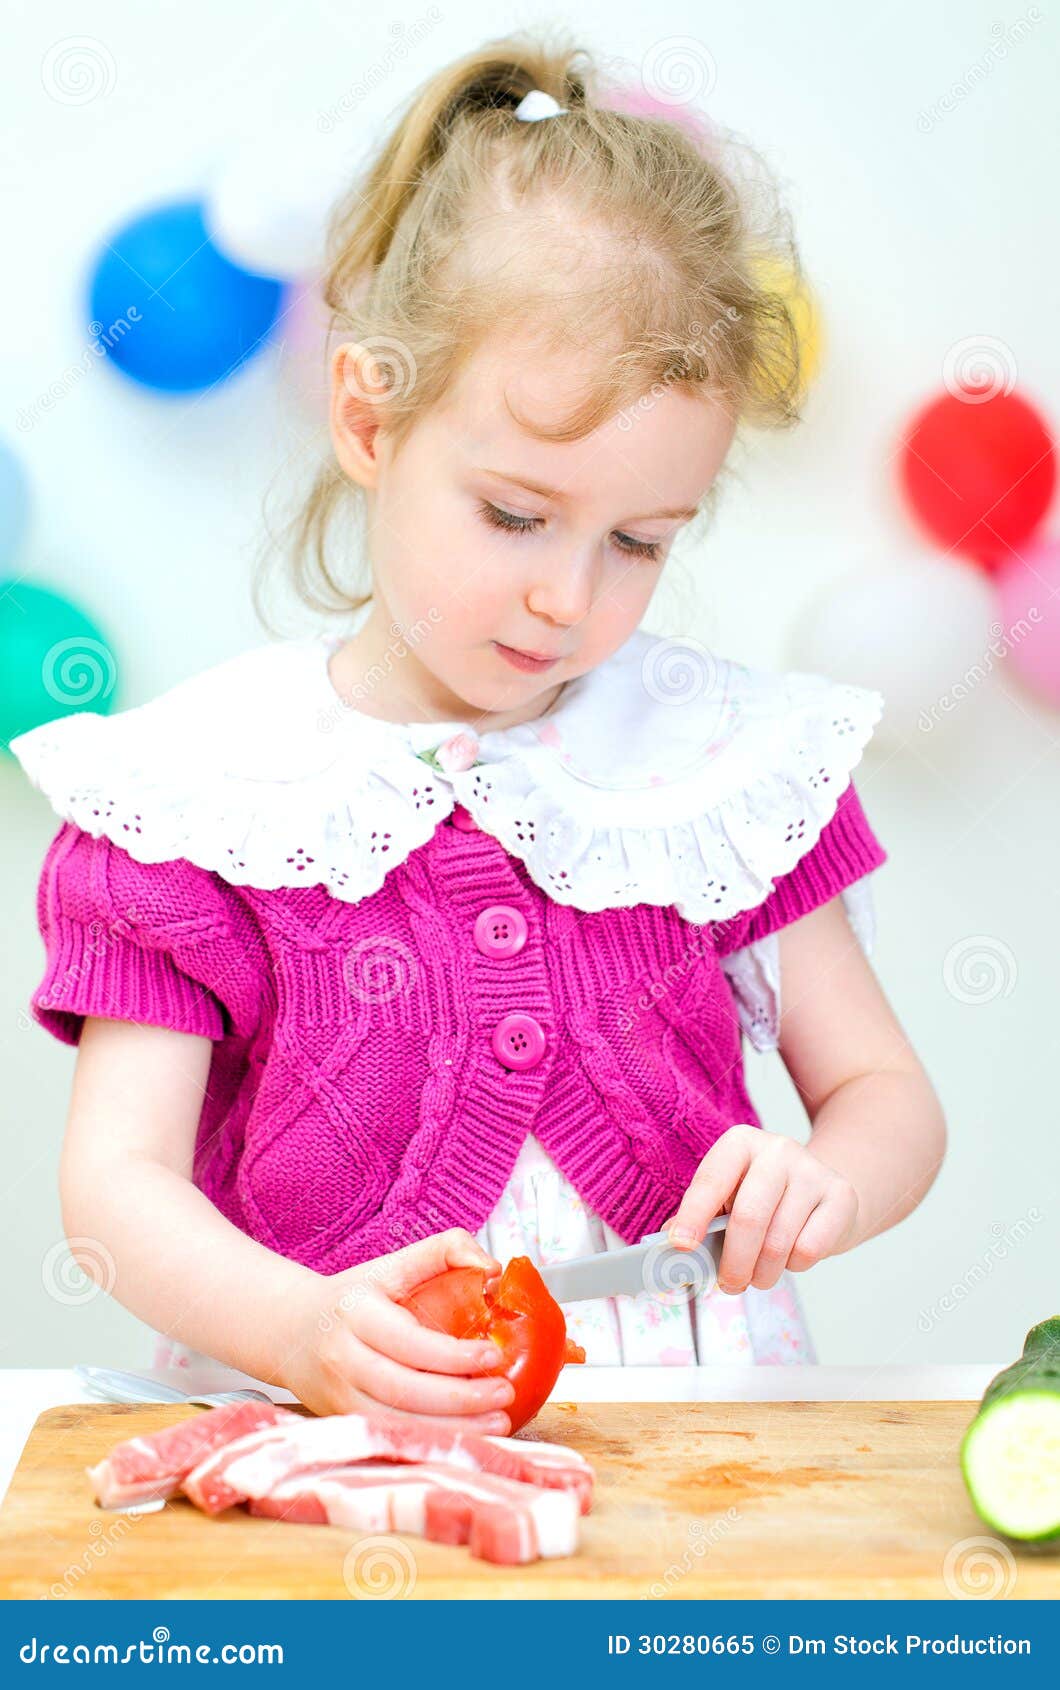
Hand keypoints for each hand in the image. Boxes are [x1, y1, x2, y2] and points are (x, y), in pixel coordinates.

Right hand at [276, 1228, 515, 1426]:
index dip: (451, 1355)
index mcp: (355, 1313)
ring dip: (452, 1430)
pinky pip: (391, 1439)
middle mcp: (343, 1358)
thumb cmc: (353, 1298)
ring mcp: (339, 1397)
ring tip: (498, 1421)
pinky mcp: (345, 1422)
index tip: (493, 1355)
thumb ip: (445, 1250)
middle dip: (460, 1399)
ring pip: (397, 1423)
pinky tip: (467, 1437)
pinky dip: (431, 1442)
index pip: (406, 1341)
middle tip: (505, 1394)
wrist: (291, 1333)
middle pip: (403, 1390)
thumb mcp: (392, 1264)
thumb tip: (492, 1269)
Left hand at [662, 1124, 858, 1293]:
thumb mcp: (729, 1198)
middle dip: (734, 1262)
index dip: (693, 1215)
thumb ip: (700, 1219)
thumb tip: (670, 1249)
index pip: (711, 1180)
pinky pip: (809, 1249)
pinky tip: (791, 1257)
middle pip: (749, 1217)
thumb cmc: (765, 1200)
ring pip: (779, 1241)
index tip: (680, 1246)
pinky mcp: (840, 1196)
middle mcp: (777, 1149)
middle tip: (729, 1285)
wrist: (825, 1192)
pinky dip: (794, 1266)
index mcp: (740, 1143)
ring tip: (757, 1277)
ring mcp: (812, 1170)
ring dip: (763, 1273)